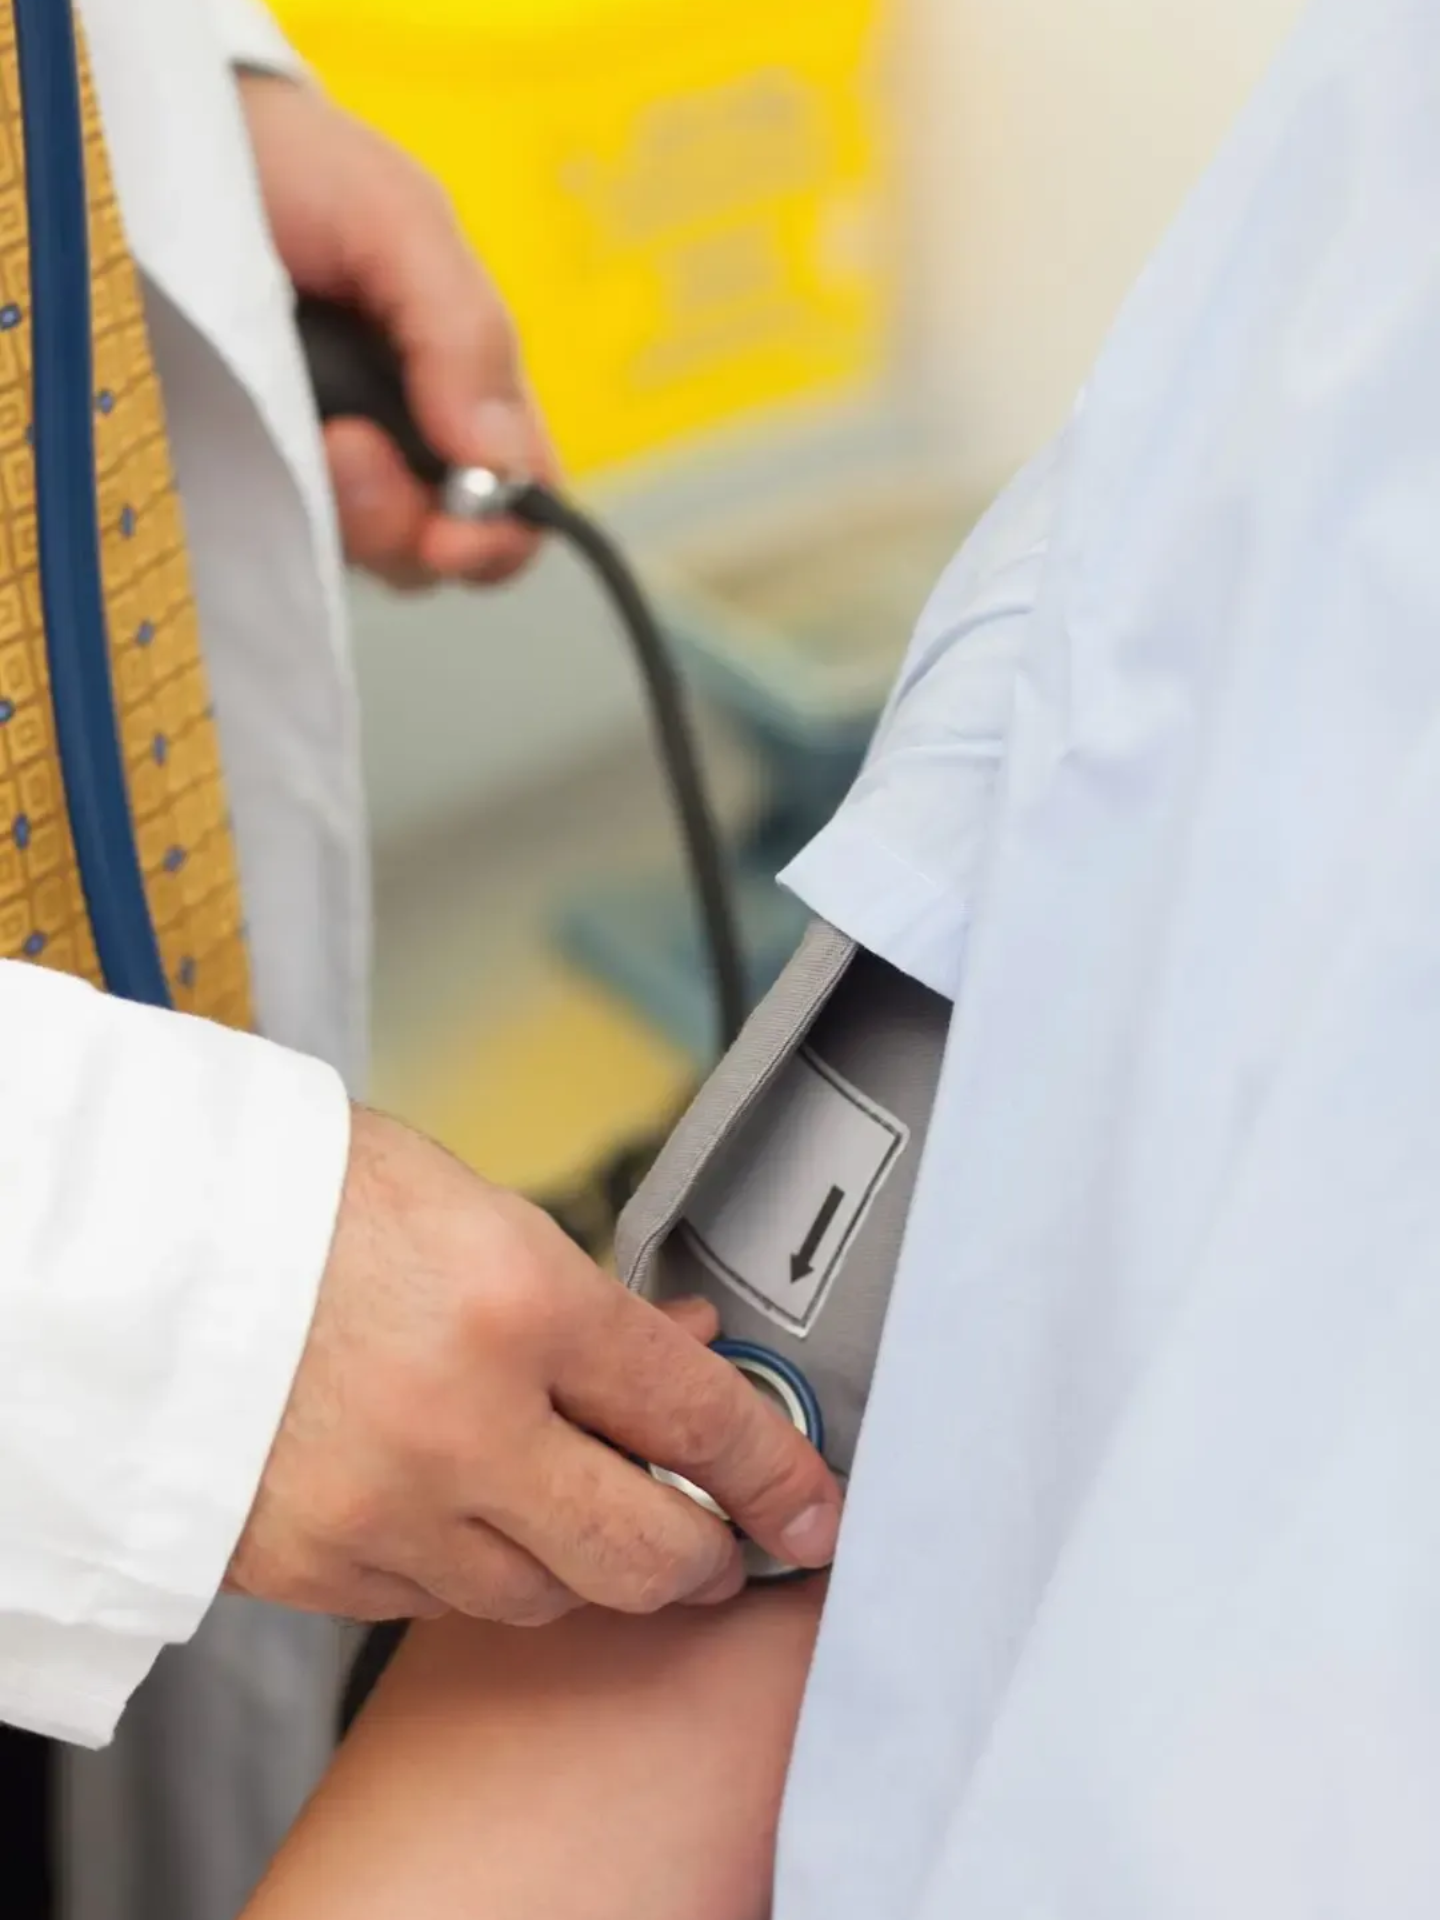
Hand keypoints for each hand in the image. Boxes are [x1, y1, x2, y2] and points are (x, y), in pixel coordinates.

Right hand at [226, 1110, 841, 1624]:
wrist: (147, 1248)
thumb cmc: (308, 1201)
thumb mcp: (480, 1214)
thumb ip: (591, 1303)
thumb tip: (687, 1347)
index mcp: (520, 1302)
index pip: (700, 1419)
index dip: (779, 1474)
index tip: (812, 1507)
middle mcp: (463, 1422)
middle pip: (645, 1553)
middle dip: (703, 1556)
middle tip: (717, 1542)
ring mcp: (384, 1508)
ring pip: (544, 1596)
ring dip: (581, 1563)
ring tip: (574, 1507)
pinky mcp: (315, 1566)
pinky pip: (436, 1604)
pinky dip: (472, 1568)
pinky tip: (461, 1508)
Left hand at [238, 73, 557, 589]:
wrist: (170, 139)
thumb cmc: (298, 170)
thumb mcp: (398, 218)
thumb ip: (464, 329)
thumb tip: (502, 460)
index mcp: (461, 392)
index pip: (516, 499)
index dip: (499, 536)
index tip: (450, 537)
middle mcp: (402, 446)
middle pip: (438, 548)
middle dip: (400, 520)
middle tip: (344, 448)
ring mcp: (323, 473)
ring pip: (363, 555)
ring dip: (340, 513)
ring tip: (299, 427)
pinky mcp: (248, 486)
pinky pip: (280, 541)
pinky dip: (274, 510)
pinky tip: (249, 439)